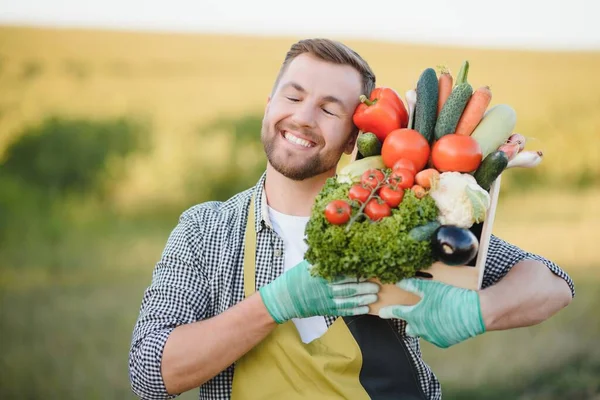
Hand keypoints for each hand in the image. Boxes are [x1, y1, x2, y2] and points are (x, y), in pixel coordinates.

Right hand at [259, 260, 379, 323]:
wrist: (284, 298)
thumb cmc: (296, 278)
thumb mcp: (307, 264)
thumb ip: (322, 259)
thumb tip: (339, 248)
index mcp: (320, 275)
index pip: (342, 273)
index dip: (356, 272)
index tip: (368, 269)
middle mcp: (324, 288)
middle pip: (348, 287)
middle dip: (364, 287)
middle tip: (377, 284)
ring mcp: (325, 301)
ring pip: (348, 300)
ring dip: (362, 299)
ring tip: (375, 296)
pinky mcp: (326, 310)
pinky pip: (343, 311)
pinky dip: (355, 310)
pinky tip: (366, 309)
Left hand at [378, 278, 485, 347]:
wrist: (476, 313)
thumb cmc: (452, 298)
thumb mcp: (431, 288)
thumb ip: (413, 285)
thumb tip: (399, 281)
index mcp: (415, 316)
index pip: (396, 313)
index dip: (388, 311)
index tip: (381, 312)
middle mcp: (422, 329)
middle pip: (409, 328)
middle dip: (409, 322)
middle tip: (412, 315)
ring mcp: (433, 337)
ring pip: (423, 333)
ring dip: (424, 326)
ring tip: (430, 317)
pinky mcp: (445, 342)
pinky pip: (436, 336)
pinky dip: (437, 330)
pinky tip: (443, 322)